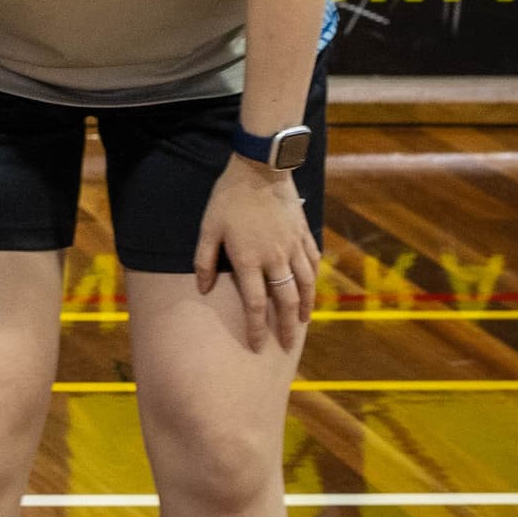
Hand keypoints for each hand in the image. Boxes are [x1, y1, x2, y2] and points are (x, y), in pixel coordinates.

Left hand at [195, 156, 317, 349]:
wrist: (260, 170)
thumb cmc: (229, 199)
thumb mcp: (208, 228)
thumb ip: (204, 260)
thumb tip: (203, 288)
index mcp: (249, 260)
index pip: (254, 304)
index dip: (256, 328)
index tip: (257, 346)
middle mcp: (275, 259)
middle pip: (286, 301)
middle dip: (287, 327)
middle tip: (287, 345)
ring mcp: (293, 247)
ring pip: (305, 285)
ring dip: (305, 306)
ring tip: (303, 321)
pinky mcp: (304, 234)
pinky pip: (313, 262)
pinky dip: (313, 278)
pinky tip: (311, 287)